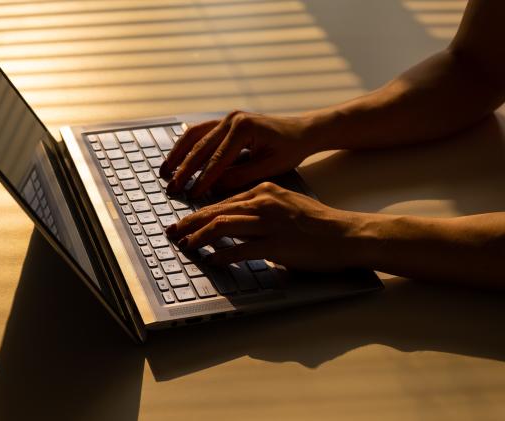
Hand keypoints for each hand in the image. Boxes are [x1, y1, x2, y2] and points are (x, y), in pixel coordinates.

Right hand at [160, 110, 316, 197]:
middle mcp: (231, 119)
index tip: (192, 195)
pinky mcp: (225, 121)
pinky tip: (176, 158)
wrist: (302, 131)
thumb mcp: (268, 167)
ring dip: (178, 154)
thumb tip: (213, 188)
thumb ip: (240, 177)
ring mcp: (227, 118)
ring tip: (164, 171)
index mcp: (243, 128)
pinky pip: (200, 132)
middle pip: (201, 147)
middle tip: (172, 187)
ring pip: (194, 136)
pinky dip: (186, 145)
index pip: (217, 159)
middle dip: (185, 170)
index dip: (203, 179)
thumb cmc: (290, 149)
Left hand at [166, 182, 364, 271]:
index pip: (223, 201)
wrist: (346, 234)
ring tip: (185, 245)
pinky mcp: (276, 245)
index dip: (198, 213)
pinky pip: (240, 249)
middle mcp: (264, 203)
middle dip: (190, 223)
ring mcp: (269, 223)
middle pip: (216, 211)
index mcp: (265, 190)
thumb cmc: (318, 223)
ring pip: (223, 226)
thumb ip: (260, 210)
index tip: (184, 222)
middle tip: (173, 232)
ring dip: (199, 237)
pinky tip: (212, 260)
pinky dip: (222, 255)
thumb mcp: (286, 205)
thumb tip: (235, 222)